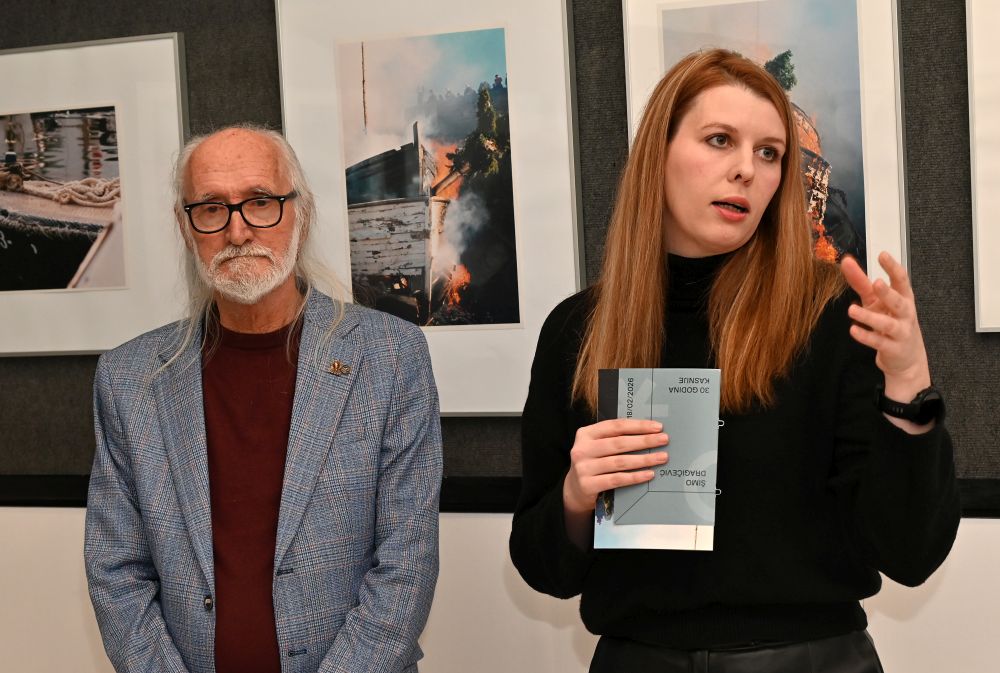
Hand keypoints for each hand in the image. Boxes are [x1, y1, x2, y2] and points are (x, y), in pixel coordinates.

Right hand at [562, 419, 668, 515]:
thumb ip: (614, 438)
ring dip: (644, 459)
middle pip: (619, 443)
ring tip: (661, 457)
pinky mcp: (588, 485)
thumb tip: (648, 432)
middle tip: (664, 440)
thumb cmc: (593, 463)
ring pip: (620, 462)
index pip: (615, 426)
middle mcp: (582, 449)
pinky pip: (617, 479)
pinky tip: (649, 474)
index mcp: (585, 434)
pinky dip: (635, 477)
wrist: (575, 489)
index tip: (657, 427)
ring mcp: (583, 468)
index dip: (638, 426)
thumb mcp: (597, 445)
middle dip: (645, 441)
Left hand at [840, 252, 932, 419]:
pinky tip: (853, 330)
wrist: (906, 358)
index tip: (883, 255)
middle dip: (888, 293)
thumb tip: (847, 262)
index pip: (901, 280)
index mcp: (903, 298)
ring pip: (888, 324)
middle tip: (877, 283)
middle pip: (899, 301)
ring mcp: (900, 332)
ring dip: (870, 317)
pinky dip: (866, 336)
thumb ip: (862, 282)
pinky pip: (880, 342)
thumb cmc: (891, 321)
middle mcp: (905, 314)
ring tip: (851, 309)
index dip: (893, 268)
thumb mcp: (876, 301)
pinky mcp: (893, 349)